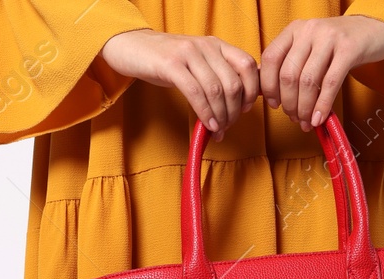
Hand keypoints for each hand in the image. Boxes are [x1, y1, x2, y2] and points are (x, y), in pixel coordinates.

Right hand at [100, 29, 258, 139]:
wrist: (133, 46)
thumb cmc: (166, 60)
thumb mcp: (196, 62)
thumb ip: (215, 75)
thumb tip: (234, 104)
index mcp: (217, 44)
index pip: (247, 65)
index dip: (251, 91)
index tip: (244, 110)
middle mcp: (206, 46)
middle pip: (232, 83)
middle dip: (233, 112)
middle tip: (226, 127)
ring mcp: (189, 53)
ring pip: (216, 90)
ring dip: (219, 116)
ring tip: (216, 130)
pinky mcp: (171, 64)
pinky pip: (195, 93)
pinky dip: (204, 112)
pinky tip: (206, 125)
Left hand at [259, 16, 383, 131]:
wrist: (372, 28)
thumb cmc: (336, 45)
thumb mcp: (309, 47)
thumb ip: (289, 64)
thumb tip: (266, 94)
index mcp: (294, 29)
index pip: (270, 59)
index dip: (269, 86)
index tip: (274, 105)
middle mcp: (309, 30)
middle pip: (288, 75)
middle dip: (289, 103)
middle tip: (294, 118)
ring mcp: (329, 37)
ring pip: (307, 81)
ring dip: (304, 108)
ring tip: (306, 121)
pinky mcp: (349, 48)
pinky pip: (330, 83)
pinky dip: (322, 105)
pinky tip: (319, 118)